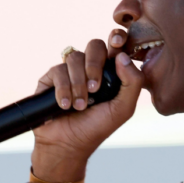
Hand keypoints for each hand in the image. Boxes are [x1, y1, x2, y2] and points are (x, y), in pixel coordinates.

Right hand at [30, 31, 142, 179]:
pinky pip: (57, 70)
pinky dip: (63, 89)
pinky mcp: (51, 78)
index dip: (116, 37)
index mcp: (111, 71)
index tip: (117, 41)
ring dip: (79, 84)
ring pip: (74, 58)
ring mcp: (70, 71)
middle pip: (94, 45)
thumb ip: (132, 82)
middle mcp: (90, 67)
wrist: (68, 144)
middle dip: (95, 64)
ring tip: (79, 106)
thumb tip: (123, 56)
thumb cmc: (97, 127)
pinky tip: (65, 105)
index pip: (115, 45)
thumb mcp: (123, 108)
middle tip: (95, 88)